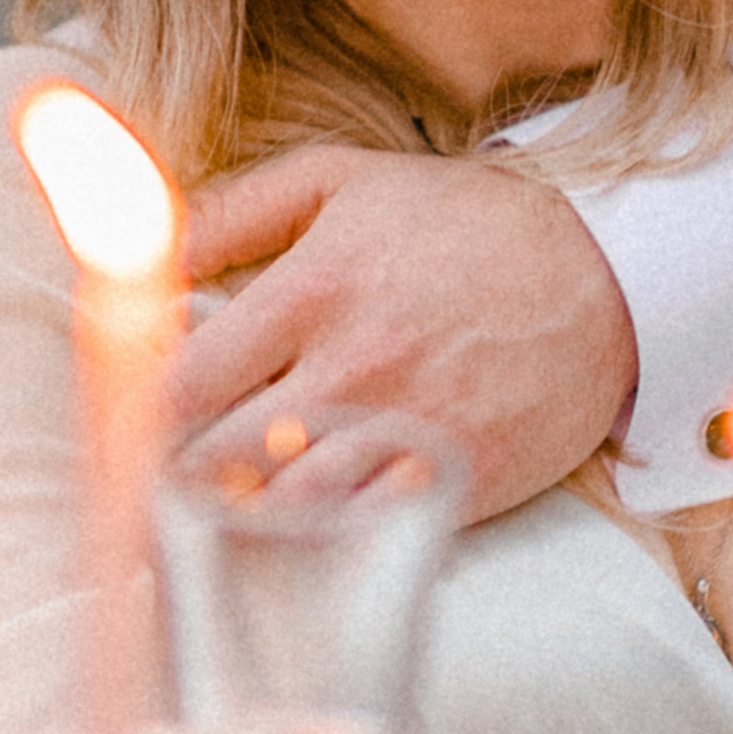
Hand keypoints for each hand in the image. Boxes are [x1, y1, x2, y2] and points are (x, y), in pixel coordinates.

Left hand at [168, 147, 637, 527]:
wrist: (609, 278)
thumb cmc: (463, 226)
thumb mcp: (342, 183)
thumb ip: (231, 212)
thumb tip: (138, 248)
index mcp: (309, 294)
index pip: (175, 385)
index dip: (130, 420)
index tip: (123, 431)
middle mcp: (347, 374)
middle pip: (208, 466)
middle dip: (165, 485)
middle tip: (146, 494)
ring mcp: (399, 440)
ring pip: (272, 519)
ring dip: (230, 528)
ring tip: (205, 531)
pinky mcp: (446, 490)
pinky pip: (350, 543)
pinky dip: (309, 550)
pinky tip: (289, 543)